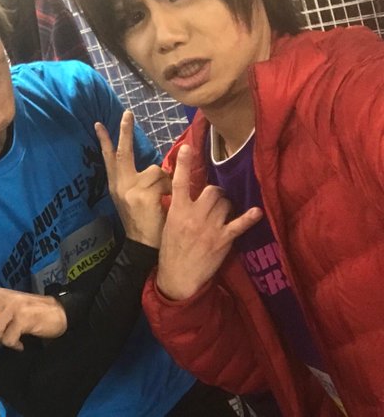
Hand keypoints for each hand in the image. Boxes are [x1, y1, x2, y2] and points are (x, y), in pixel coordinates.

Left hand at [0, 287, 66, 350]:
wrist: (57, 312)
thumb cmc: (30, 311)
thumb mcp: (9, 304)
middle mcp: (3, 298)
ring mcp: (13, 308)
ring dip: (1, 339)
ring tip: (10, 338)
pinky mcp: (23, 319)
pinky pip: (8, 338)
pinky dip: (14, 344)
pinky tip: (20, 343)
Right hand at [95, 110, 170, 247]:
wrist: (143, 246)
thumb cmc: (142, 222)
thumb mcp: (132, 200)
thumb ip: (137, 182)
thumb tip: (154, 168)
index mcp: (116, 186)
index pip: (109, 158)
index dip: (104, 141)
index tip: (98, 124)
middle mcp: (120, 185)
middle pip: (123, 152)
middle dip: (125, 131)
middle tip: (127, 113)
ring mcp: (131, 189)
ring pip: (156, 170)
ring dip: (165, 182)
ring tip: (162, 200)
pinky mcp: (144, 195)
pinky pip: (164, 181)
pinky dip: (170, 191)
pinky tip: (166, 204)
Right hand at [155, 144, 262, 299]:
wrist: (178, 277)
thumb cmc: (170, 251)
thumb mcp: (168, 226)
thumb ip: (177, 208)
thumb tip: (183, 194)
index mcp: (177, 211)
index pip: (179, 182)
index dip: (182, 163)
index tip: (186, 147)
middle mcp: (194, 215)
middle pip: (211, 191)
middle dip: (216, 193)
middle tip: (215, 200)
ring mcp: (210, 227)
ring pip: (225, 203)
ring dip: (226, 205)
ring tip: (223, 213)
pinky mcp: (223, 240)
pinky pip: (239, 224)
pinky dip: (249, 217)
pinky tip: (257, 212)